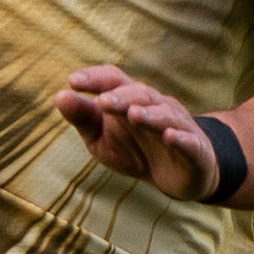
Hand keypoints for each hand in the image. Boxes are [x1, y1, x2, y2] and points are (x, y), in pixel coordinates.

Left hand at [54, 65, 219, 201]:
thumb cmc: (134, 150)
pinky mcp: (194, 149)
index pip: (113, 79)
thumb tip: (59, 96)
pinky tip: (170, 136)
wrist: (178, 176)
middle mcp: (155, 105)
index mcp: (130, 98)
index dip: (95, 78)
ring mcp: (177, 125)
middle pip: (139, 94)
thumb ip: (83, 118)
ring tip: (133, 114)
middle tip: (102, 102)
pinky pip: (188, 141)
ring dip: (149, 114)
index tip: (73, 81)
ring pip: (164, 114)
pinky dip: (179, 137)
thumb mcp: (101, 138)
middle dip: (121, 96)